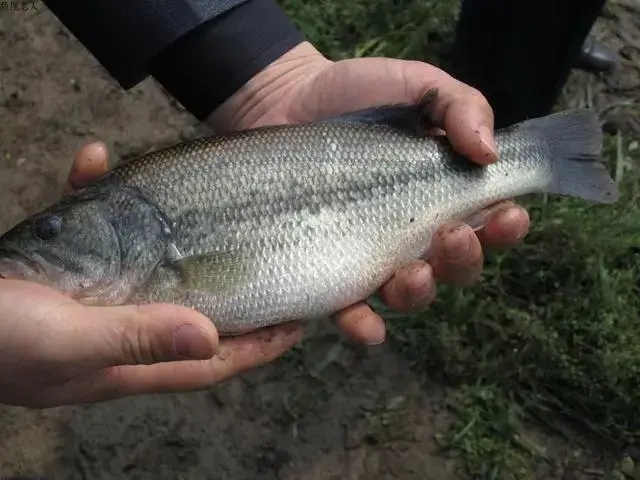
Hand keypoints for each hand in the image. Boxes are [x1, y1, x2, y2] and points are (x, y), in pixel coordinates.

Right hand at [0, 144, 301, 407]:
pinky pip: (92, 234)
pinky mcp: (61, 271)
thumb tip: (211, 335)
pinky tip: (93, 166)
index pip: (211, 357)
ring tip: (216, 221)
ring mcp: (92, 302)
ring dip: (181, 247)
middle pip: (194, 316)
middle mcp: (119, 335)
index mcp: (127, 363)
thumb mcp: (66, 341)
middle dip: (236, 296)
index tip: (300, 322)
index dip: (258, 344)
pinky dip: (95, 199)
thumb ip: (136, 339)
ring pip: (151, 273)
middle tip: (277, 266)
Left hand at [209, 42, 529, 344]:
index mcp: (441, 192)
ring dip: (419, 292)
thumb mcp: (416, 85)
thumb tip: (490, 152)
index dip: (504, 227)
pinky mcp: (328, 268)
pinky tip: (366, 324)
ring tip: (411, 274)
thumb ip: (459, 106)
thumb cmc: (357, 95)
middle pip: (454, 267)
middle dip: (463, 259)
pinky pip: (350, 308)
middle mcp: (412, 231)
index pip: (487, 220)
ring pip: (409, 293)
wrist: (286, 99)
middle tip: (451, 234)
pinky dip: (362, 324)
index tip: (508, 214)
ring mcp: (370, 254)